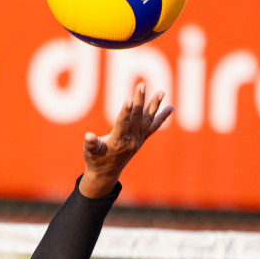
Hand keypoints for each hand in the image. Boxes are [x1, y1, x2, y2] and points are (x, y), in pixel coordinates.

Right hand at [79, 81, 173, 197]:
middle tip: (141, 86)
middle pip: (136, 118)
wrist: (106, 173)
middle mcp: (131, 141)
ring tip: (161, 92)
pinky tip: (171, 107)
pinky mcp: (142, 139)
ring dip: (154, 105)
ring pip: (147, 120)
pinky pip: (153, 126)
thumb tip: (88, 137)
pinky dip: (162, 117)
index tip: (129, 100)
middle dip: (139, 101)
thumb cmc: (95, 159)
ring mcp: (138, 139)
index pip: (122, 125)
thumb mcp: (90, 153)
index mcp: (117, 142)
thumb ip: (91, 144)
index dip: (125, 113)